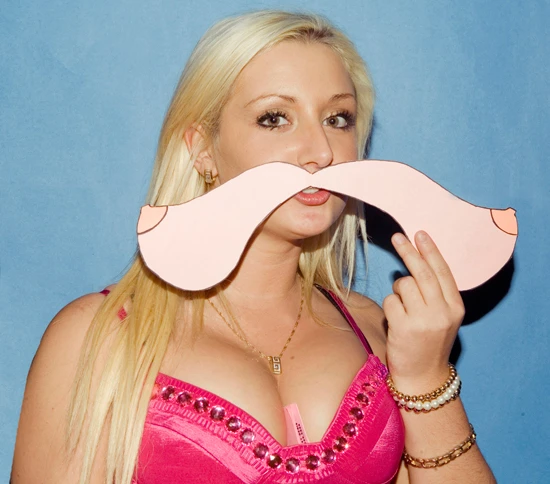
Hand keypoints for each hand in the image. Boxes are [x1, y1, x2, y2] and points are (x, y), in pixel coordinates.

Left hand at [382, 230, 464, 389]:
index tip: (420, 234)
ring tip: (402, 307)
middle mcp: (442, 312)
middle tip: (397, 237)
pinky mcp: (404, 328)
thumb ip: (435, 294)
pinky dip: (390, 306)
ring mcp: (424, 320)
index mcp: (455, 308)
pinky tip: (396, 321)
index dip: (430, 251)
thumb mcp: (443, 318)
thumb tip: (416, 263)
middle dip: (409, 252)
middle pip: (422, 273)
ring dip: (397, 290)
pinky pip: (390, 301)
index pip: (442, 272)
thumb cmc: (429, 342)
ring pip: (403, 285)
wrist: (423, 378)